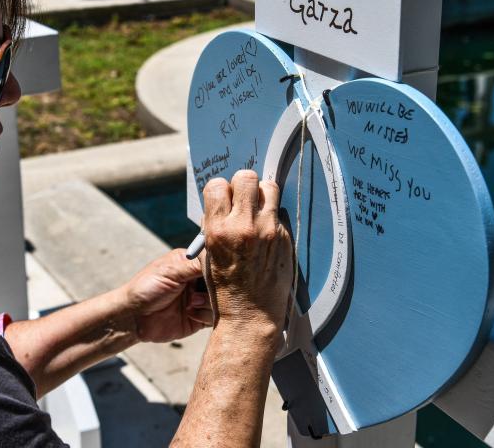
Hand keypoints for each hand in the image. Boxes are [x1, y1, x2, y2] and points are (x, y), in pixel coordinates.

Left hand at [124, 250, 212, 342]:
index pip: (214, 260)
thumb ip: (195, 264)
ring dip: (208, 302)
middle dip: (216, 287)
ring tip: (191, 303)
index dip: (220, 267)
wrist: (133, 318)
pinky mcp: (199, 317)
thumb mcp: (170, 271)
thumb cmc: (145, 288)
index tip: (221, 272)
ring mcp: (199, 298)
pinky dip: (205, 315)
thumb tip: (219, 256)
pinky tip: (190, 314)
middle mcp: (197, 279)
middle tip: (203, 290)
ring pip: (221, 300)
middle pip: (222, 281)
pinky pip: (214, 317)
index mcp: (190, 262)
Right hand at [202, 170, 291, 332]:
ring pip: (269, 188)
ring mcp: (268, 231)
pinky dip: (272, 219)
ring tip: (258, 211)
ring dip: (262, 195)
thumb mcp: (209, 254)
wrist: (250, 316)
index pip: (218, 185)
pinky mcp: (284, 238)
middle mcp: (244, 226)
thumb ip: (215, 225)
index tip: (224, 200)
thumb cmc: (225, 288)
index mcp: (218, 230)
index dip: (221, 191)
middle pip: (246, 178)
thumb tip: (223, 203)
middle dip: (243, 184)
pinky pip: (279, 214)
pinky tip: (267, 236)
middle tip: (244, 198)